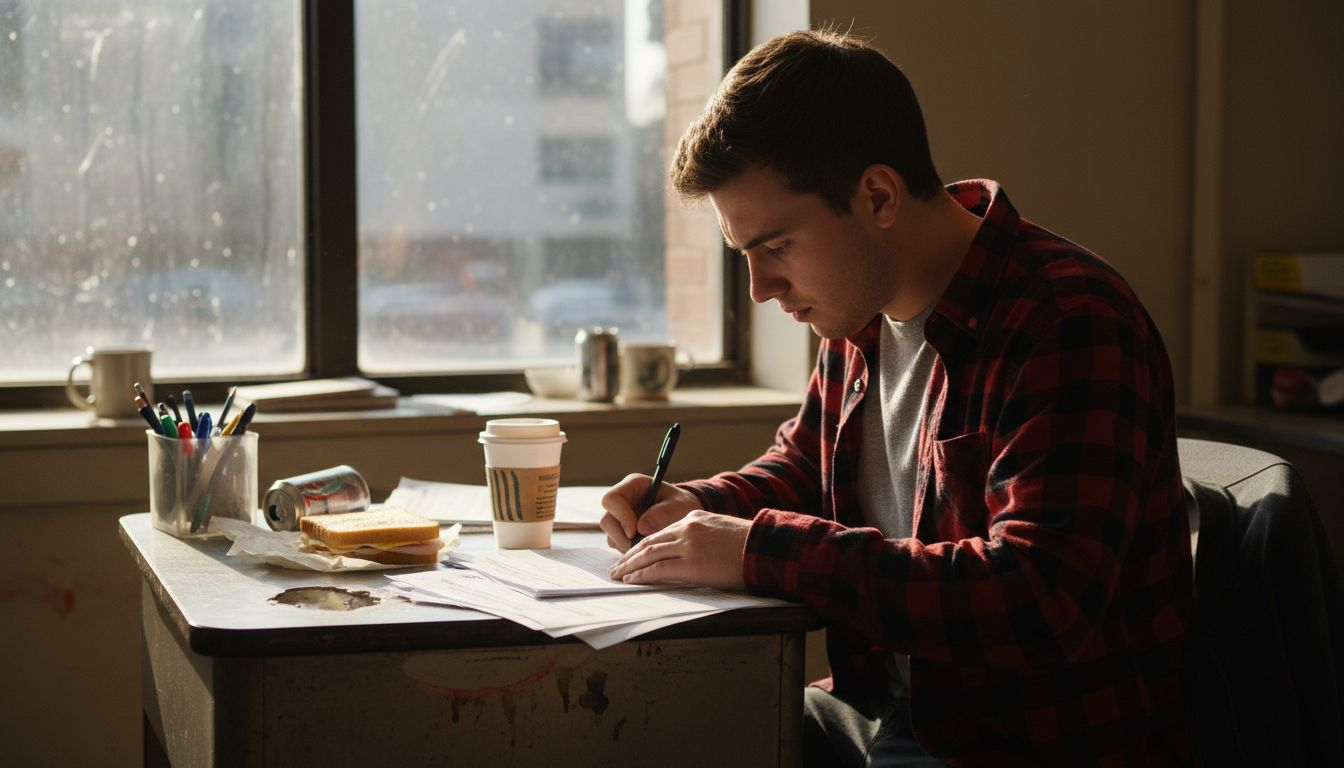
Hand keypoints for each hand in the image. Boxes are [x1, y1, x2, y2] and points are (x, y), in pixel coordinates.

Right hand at [600, 473, 699, 551]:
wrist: (684, 514)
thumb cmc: (682, 505)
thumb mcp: (679, 505)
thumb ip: (663, 513)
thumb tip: (641, 528)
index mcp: (633, 485)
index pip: (612, 499)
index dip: (620, 516)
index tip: (634, 532)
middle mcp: (622, 500)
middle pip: (607, 521)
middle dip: (622, 537)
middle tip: (641, 546)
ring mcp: (619, 517)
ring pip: (610, 535)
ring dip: (626, 545)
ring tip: (649, 548)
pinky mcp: (621, 531)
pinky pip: (617, 544)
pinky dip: (629, 550)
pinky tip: (646, 550)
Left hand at [606, 510, 750, 589]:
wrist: (765, 548)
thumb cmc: (749, 545)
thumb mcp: (719, 531)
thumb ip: (699, 538)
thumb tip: (684, 554)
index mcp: (693, 518)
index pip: (659, 533)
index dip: (641, 545)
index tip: (631, 555)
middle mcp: (687, 528)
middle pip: (649, 542)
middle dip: (629, 556)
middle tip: (616, 567)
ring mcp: (688, 545)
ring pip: (648, 555)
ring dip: (629, 566)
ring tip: (617, 575)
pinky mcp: (691, 564)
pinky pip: (658, 570)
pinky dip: (642, 575)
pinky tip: (632, 580)